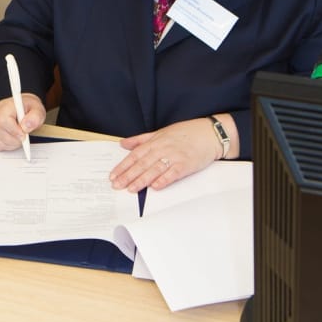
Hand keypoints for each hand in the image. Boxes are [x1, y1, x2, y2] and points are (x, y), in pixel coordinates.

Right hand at [0, 93, 45, 149]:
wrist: (21, 108)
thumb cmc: (28, 109)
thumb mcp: (37, 109)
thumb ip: (35, 117)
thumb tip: (26, 126)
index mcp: (6, 106)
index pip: (3, 120)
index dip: (14, 131)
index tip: (24, 135)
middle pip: (1, 133)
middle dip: (15, 140)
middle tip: (24, 136)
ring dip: (11, 144)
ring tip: (18, 136)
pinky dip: (5, 146)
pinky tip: (11, 138)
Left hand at [109, 116, 223, 191]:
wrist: (209, 134)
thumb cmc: (185, 133)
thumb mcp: (160, 132)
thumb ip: (141, 139)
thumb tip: (123, 143)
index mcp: (155, 142)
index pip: (135, 156)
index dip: (123, 166)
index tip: (113, 176)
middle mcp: (162, 149)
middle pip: (142, 164)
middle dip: (128, 176)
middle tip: (117, 186)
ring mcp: (174, 157)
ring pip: (154, 170)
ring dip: (142, 180)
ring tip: (131, 189)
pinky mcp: (186, 165)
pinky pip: (173, 173)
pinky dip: (163, 180)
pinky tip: (155, 187)